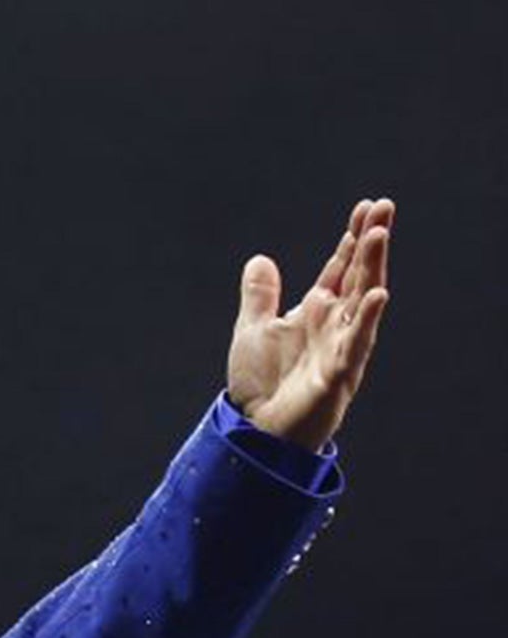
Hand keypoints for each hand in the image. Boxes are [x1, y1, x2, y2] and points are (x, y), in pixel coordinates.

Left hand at [227, 197, 393, 451]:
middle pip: (359, 276)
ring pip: (363, 301)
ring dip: (372, 268)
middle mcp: (336, 326)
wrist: (257, 430)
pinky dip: (368, 319)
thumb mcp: (254, 328)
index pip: (341, 269)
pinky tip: (378, 295)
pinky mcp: (338, 374)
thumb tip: (261, 259)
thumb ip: (260, 296)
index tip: (367, 208)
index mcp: (318, 313)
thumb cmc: (263, 383)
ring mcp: (341, 348)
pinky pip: (357, 343)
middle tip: (384, 207)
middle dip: (371, 242)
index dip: (353, 239)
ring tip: (379, 235)